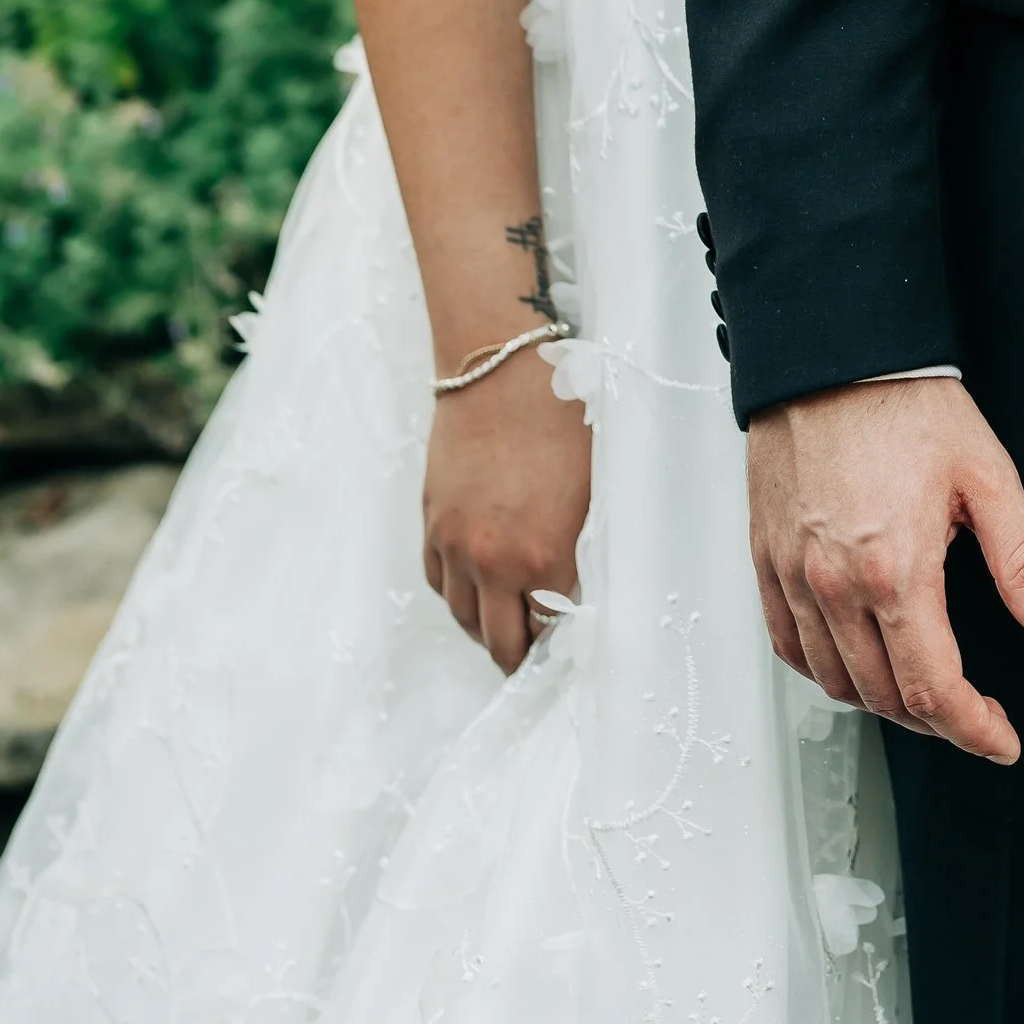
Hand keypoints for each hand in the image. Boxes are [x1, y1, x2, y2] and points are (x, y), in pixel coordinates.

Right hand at [422, 341, 593, 669]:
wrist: (499, 367)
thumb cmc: (561, 417)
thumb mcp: (592, 487)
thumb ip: (584, 548)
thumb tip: (580, 590)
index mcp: (545, 556)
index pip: (549, 632)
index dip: (560, 645)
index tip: (569, 649)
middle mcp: (492, 562)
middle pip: (500, 642)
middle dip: (519, 656)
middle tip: (536, 655)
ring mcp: (454, 545)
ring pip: (463, 617)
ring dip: (485, 629)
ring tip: (507, 626)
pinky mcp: (430, 522)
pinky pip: (438, 581)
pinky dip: (457, 594)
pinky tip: (476, 588)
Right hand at [748, 375, 1023, 763]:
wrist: (830, 352)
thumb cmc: (904, 403)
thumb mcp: (988, 477)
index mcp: (896, 570)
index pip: (934, 690)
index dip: (974, 730)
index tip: (1000, 739)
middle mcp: (836, 584)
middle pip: (886, 697)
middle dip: (937, 720)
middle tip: (973, 713)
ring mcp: (794, 575)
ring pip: (835, 681)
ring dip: (883, 702)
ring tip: (922, 691)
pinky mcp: (766, 558)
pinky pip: (788, 644)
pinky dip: (824, 671)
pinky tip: (853, 661)